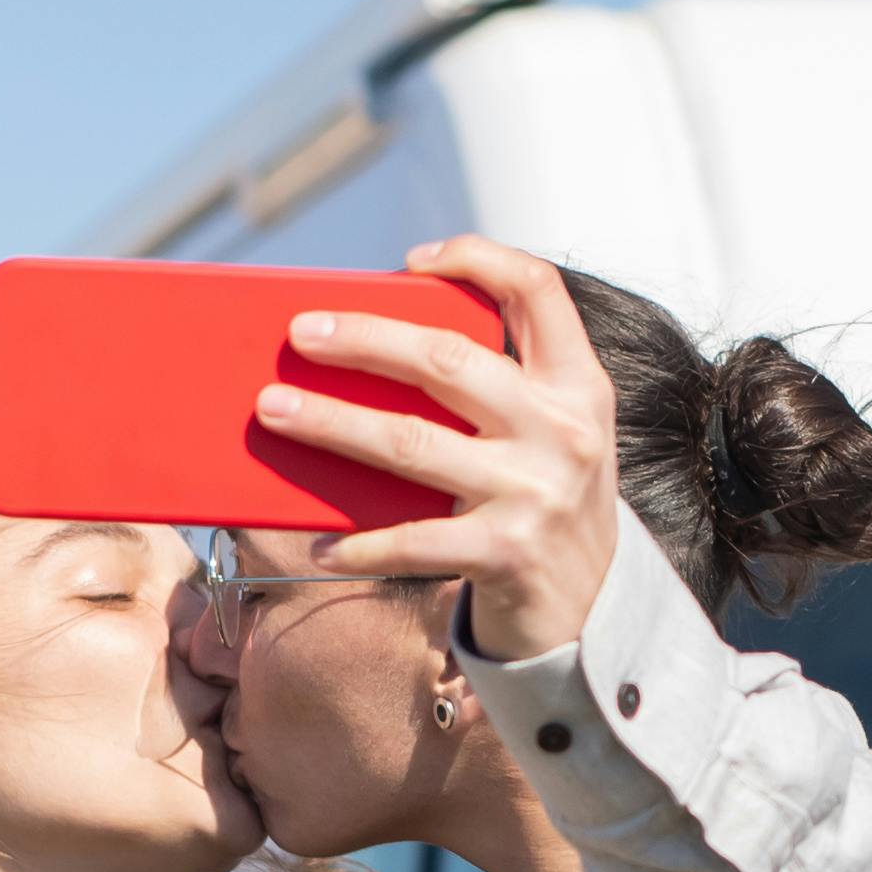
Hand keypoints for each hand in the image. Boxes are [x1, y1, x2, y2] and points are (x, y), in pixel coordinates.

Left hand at [247, 236, 629, 667]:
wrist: (596, 612)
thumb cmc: (546, 504)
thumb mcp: (550, 433)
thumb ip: (498, 387)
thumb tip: (374, 350)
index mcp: (577, 385)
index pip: (537, 290)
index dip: (477, 259)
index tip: (413, 262)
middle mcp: (562, 431)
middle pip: (446, 361)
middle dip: (363, 339)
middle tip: (299, 333)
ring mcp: (535, 493)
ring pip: (410, 444)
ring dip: (332, 424)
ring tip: (275, 411)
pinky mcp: (506, 553)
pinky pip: (412, 541)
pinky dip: (359, 543)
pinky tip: (320, 545)